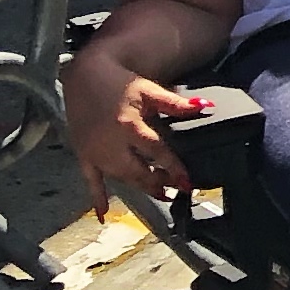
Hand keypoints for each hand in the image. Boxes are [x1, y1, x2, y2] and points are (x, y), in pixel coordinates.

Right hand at [69, 58, 205, 210]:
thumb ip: (177, 104)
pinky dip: (97, 197)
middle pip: (138, 171)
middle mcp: (111, 144)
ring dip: (139, 187)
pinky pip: (90, 180)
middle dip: (158, 182)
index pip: (157, 153)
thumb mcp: (151, 91)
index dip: (174, 169)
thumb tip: (207, 105)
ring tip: (160, 194)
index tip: (188, 183)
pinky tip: (102, 214)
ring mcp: (94, 152)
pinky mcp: (82, 154)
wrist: (83, 74)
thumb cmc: (120, 82)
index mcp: (130, 126)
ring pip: (120, 177)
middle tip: (175, 190)